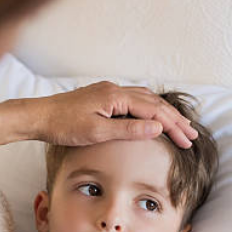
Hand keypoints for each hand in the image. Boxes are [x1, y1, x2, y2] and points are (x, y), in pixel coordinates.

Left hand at [0, 81, 197, 148]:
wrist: (39, 116)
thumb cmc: (64, 126)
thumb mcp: (98, 132)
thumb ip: (129, 130)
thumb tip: (157, 127)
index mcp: (116, 97)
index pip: (154, 111)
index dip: (173, 126)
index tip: (187, 140)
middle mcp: (115, 90)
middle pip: (154, 103)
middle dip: (174, 120)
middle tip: (192, 135)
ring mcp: (108, 92)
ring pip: (145, 99)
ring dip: (163, 113)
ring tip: (179, 126)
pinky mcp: (102, 97)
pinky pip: (133, 100)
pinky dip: (148, 109)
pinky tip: (152, 116)